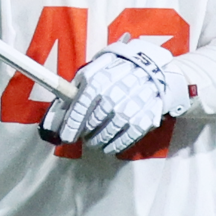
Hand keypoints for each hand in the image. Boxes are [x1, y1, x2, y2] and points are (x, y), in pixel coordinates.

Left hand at [39, 38, 190, 154]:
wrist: (153, 69)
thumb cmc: (118, 70)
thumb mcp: (97, 68)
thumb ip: (79, 85)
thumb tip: (61, 108)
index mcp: (101, 77)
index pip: (82, 104)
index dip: (72, 123)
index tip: (66, 136)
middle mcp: (117, 90)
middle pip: (96, 119)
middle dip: (87, 131)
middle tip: (83, 136)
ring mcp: (133, 103)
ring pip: (111, 129)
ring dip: (100, 140)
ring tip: (94, 142)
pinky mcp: (148, 114)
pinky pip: (130, 135)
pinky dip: (117, 144)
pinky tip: (110, 148)